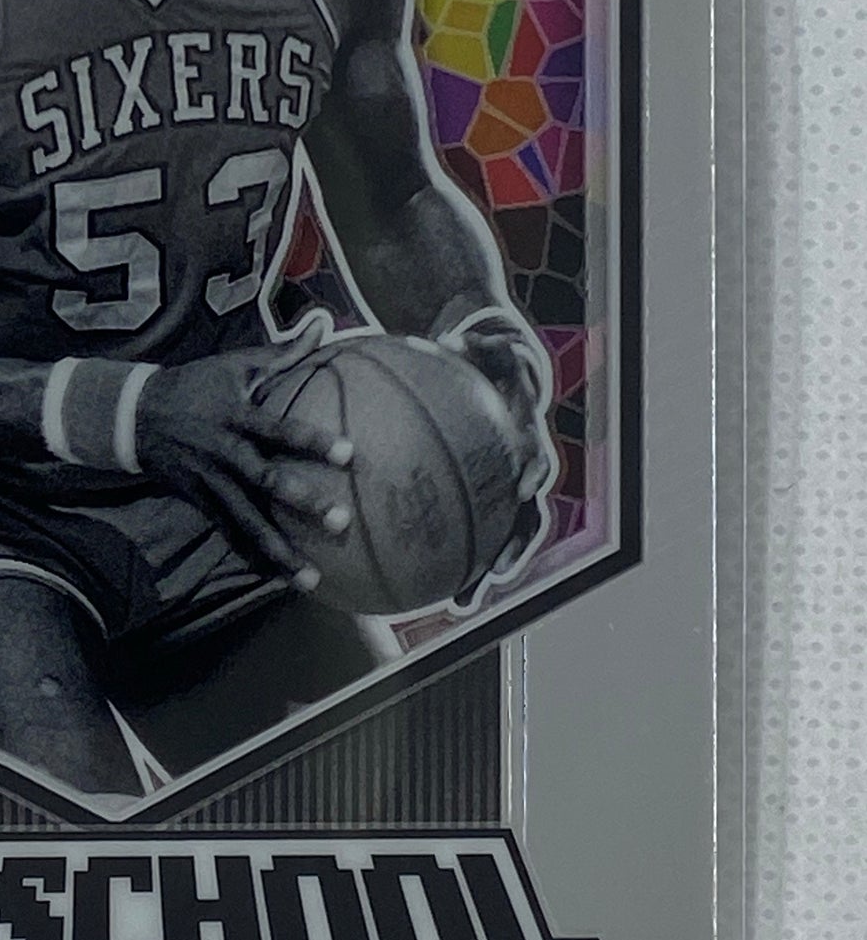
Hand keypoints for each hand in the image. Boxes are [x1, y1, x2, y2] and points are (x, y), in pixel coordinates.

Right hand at [133, 320, 354, 586]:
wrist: (135, 416)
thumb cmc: (196, 385)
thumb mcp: (234, 365)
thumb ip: (283, 352)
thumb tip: (322, 324)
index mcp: (234, 416)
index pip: (277, 430)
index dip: (311, 441)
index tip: (348, 454)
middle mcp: (223, 453)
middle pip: (264, 482)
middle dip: (301, 503)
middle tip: (340, 522)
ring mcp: (209, 483)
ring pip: (245, 522)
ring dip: (278, 551)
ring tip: (311, 577)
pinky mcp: (200, 504)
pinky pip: (229, 535)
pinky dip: (253, 558)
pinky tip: (280, 580)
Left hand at [441, 311, 554, 598]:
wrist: (483, 354)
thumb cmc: (483, 347)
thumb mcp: (488, 339)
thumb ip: (484, 344)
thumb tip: (460, 337)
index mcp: (526, 439)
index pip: (537, 465)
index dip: (533, 481)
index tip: (523, 496)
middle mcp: (518, 471)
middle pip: (520, 523)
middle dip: (508, 557)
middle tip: (485, 586)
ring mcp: (498, 486)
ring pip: (493, 537)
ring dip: (479, 572)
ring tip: (456, 603)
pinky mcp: (476, 492)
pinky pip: (456, 524)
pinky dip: (436, 547)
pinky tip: (402, 568)